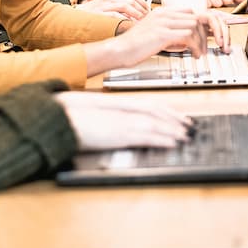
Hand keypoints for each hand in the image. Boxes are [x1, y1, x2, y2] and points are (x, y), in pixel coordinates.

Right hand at [55, 92, 190, 150]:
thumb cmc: (71, 117)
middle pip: (156, 112)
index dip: (166, 110)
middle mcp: (123, 111)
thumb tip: (119, 128)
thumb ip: (109, 120)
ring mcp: (122, 121)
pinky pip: (146, 136)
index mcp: (117, 106)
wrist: (58, 118)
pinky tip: (172, 143)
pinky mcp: (119, 134)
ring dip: (173, 130)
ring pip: (155, 124)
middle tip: (190, 126)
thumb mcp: (93, 116)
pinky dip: (162, 139)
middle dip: (175, 119)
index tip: (178, 116)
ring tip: (186, 136)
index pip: (148, 104)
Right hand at [76, 0, 148, 20]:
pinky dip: (126, 21)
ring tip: (142, 23)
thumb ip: (120, 7)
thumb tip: (136, 13)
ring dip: (136, 15)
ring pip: (127, 7)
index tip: (148, 12)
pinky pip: (117, 16)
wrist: (75, 17)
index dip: (143, 4)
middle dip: (142, 10)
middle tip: (148, 19)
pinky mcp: (101, 14)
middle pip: (132, 1)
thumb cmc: (93, 14)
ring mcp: (105, 5)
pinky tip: (131, 26)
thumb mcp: (107, 6)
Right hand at [120, 6, 229, 58]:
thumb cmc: (135, 46)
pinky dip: (196, 46)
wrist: (119, 50)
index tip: (210, 35)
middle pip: (197, 17)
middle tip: (212, 45)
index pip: (191, 12)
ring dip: (202, 41)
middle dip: (209, 32)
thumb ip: (172, 33)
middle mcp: (164, 14)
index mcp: (162, 12)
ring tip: (201, 53)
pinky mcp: (162, 33)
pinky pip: (188, 35)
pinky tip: (196, 54)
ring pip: (195, 26)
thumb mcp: (156, 35)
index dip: (203, 24)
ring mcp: (163, 22)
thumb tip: (189, 40)